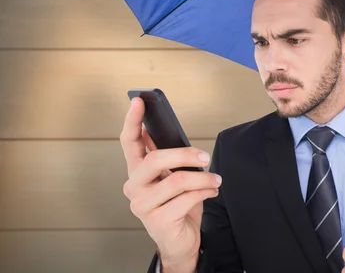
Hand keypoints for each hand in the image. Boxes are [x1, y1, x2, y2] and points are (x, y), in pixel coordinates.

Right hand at [119, 97, 220, 265]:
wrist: (181, 242)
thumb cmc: (178, 205)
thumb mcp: (172, 177)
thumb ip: (168, 157)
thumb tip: (168, 130)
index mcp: (137, 172)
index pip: (129, 142)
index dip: (132, 121)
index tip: (139, 101)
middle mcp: (134, 187)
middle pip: (154, 159)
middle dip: (185, 154)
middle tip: (205, 157)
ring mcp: (143, 205)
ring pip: (176, 180)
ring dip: (203, 178)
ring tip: (215, 180)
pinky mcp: (158, 221)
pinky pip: (187, 198)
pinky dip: (205, 193)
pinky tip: (211, 192)